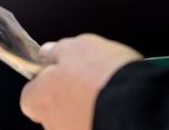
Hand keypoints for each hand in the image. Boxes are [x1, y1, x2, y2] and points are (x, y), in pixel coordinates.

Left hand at [20, 33, 141, 129]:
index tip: (59, 71)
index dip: (45, 82)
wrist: (137, 106)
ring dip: (89, 108)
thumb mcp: (76, 47)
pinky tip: (120, 103)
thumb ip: (57, 50)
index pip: (31, 94)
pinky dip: (105, 116)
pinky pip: (98, 124)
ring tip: (109, 91)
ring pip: (77, 119)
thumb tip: (48, 52)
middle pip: (54, 108)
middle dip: (69, 96)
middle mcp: (52, 125)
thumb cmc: (101, 76)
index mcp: (38, 99)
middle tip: (88, 79)